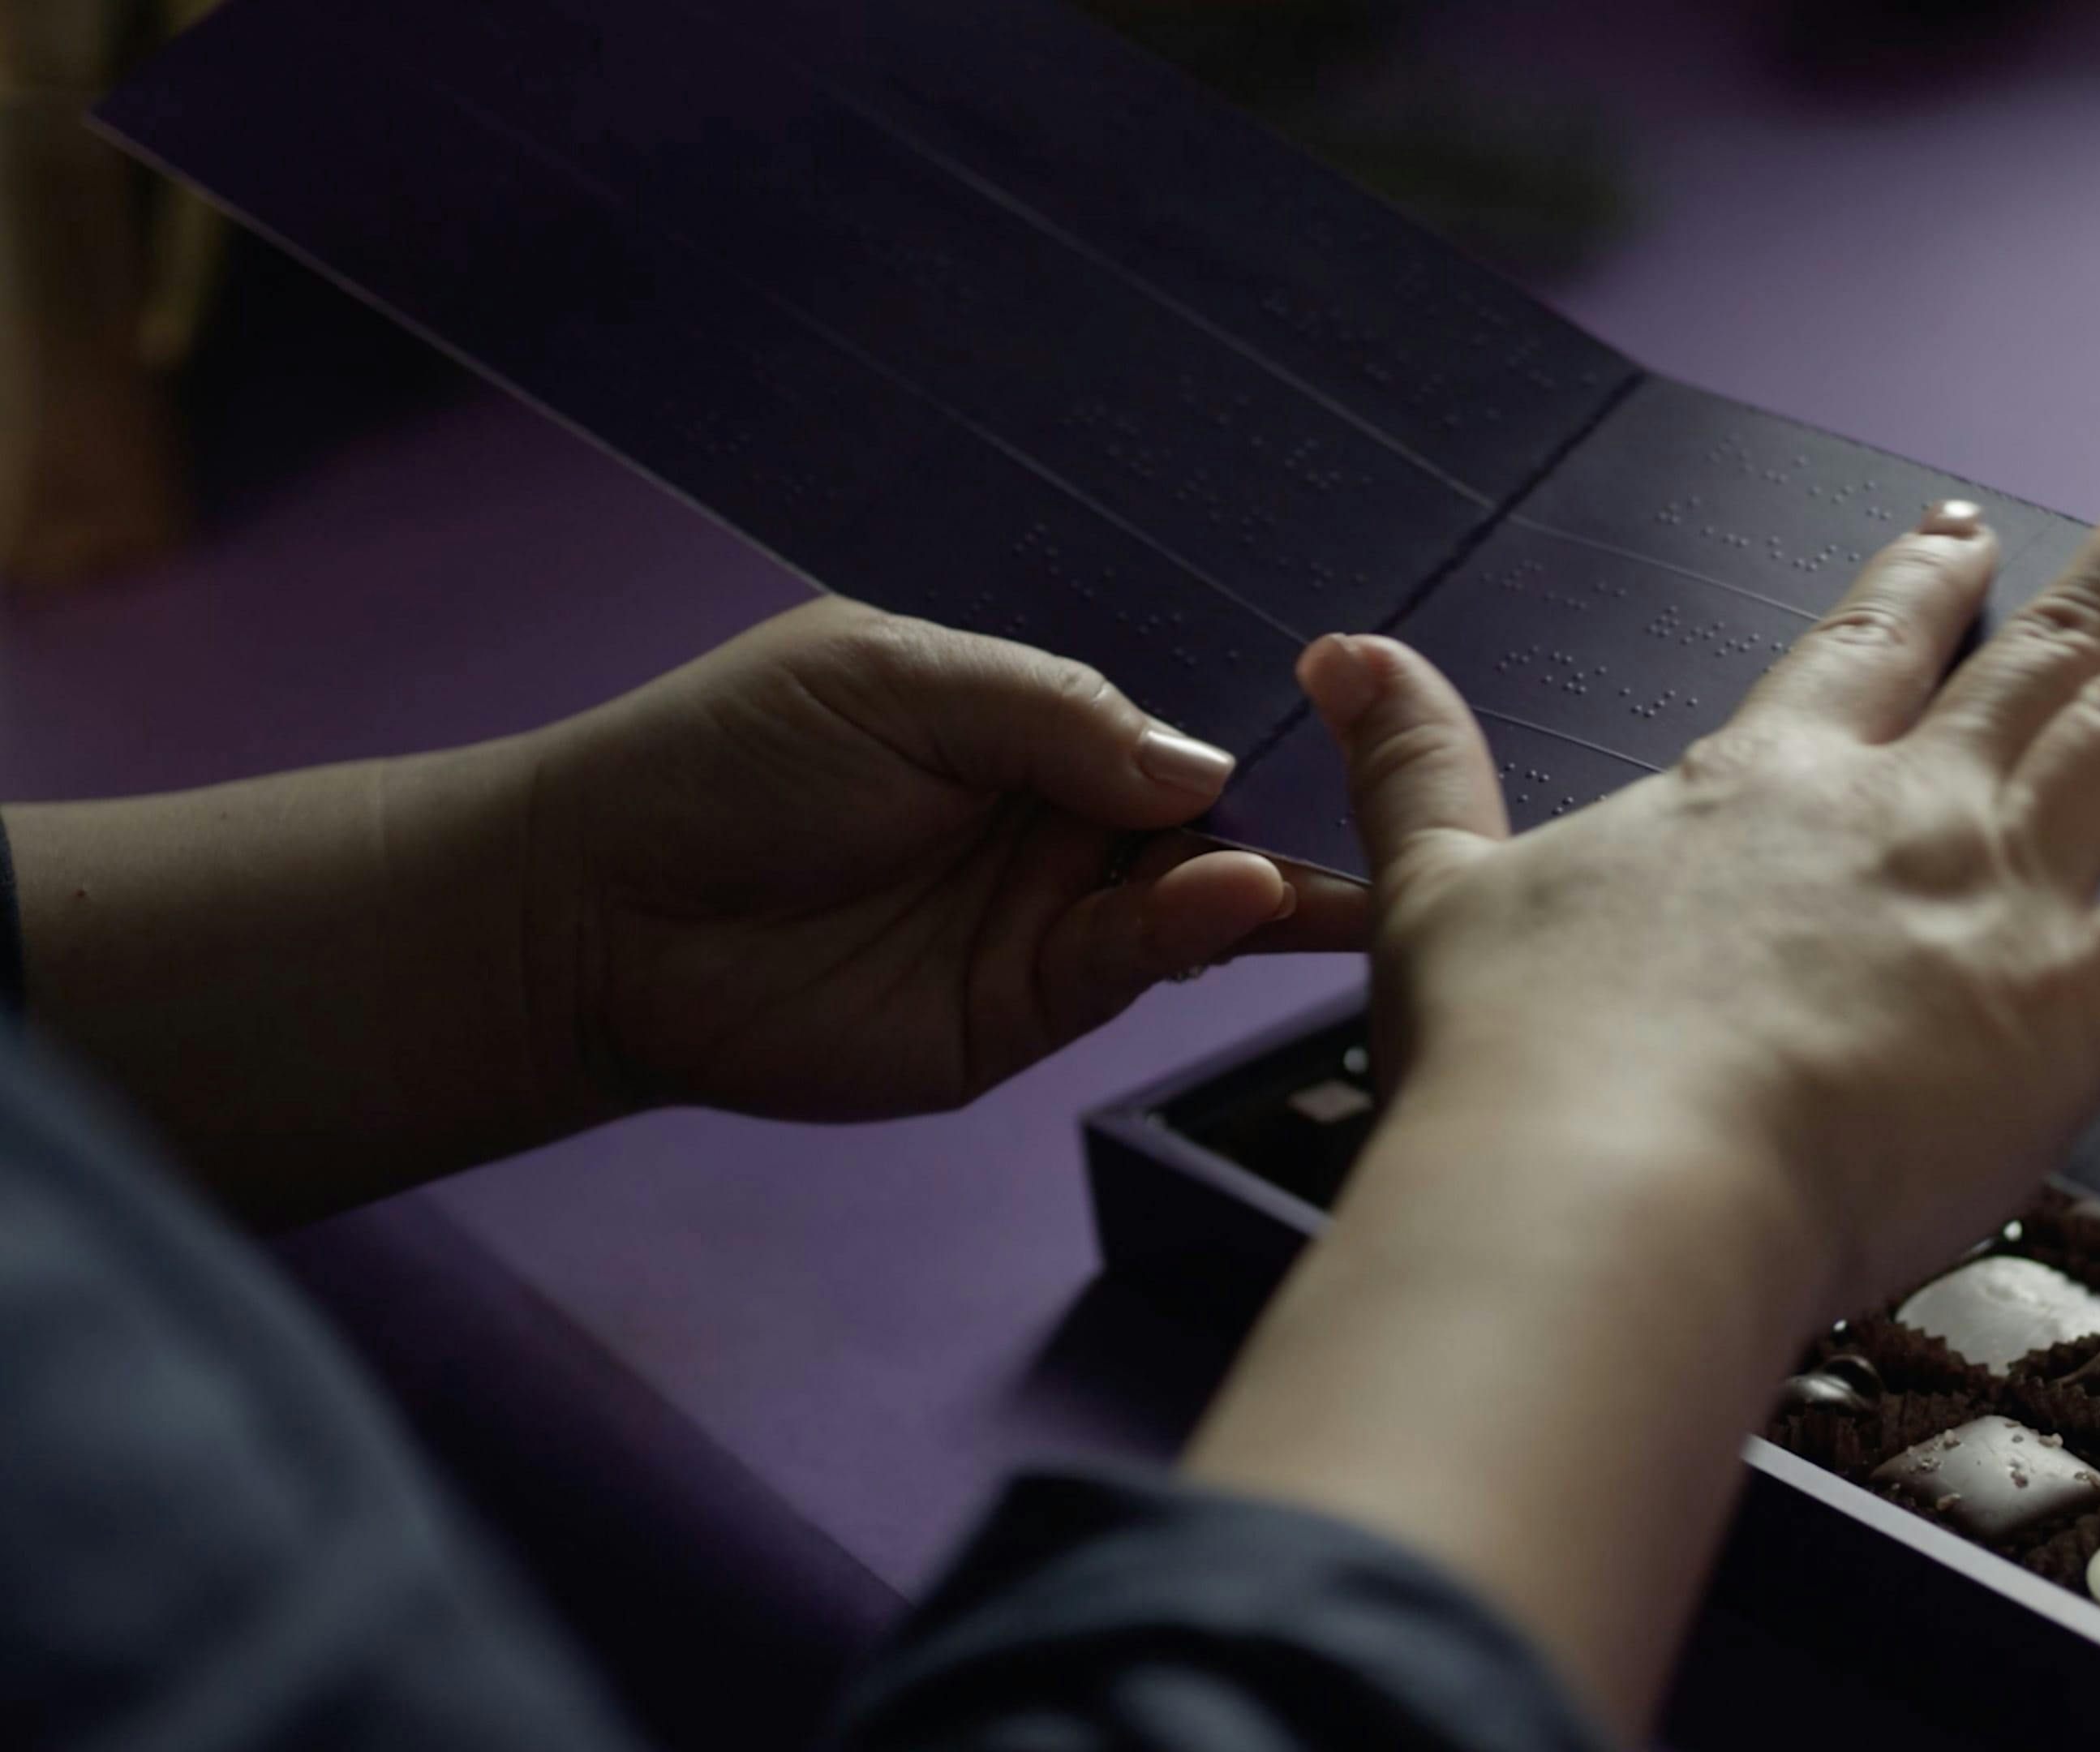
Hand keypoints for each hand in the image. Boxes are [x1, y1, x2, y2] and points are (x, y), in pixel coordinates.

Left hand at [523, 599, 1363, 1119]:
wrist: (594, 910)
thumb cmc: (725, 759)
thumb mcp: (898, 680)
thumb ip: (1060, 710)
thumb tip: (1204, 766)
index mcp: (1030, 722)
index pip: (1176, 721)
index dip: (1260, 722)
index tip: (1364, 708)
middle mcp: (1056, 823)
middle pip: (1213, 819)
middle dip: (1300, 812)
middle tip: (1405, 800)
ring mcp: (1044, 922)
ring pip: (1193, 904)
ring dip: (1263, 885)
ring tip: (1317, 870)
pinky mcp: (1021, 1014)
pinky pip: (1129, 970)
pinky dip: (1190, 936)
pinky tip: (1234, 899)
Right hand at [1303, 409, 2099, 1314]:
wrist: (1606, 1187)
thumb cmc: (1525, 1069)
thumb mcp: (1438, 891)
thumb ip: (1415, 763)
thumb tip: (1339, 657)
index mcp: (1760, 785)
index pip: (1862, 651)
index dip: (1920, 584)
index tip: (1964, 530)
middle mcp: (1897, 808)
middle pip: (2045, 641)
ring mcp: (1995, 894)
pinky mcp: (2071, 1008)